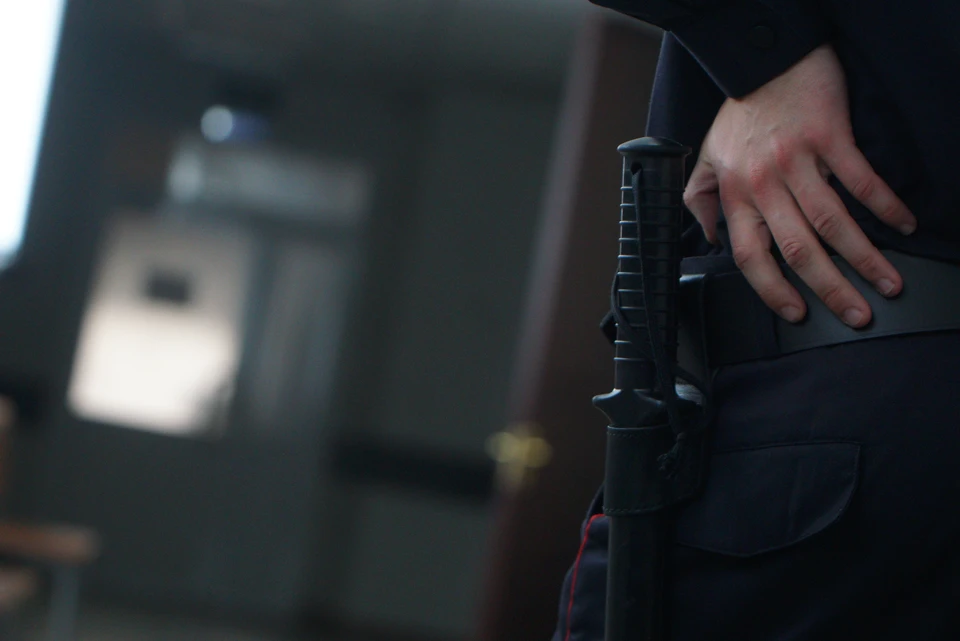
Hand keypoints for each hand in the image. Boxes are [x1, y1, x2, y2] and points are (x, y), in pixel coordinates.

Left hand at [684, 44, 915, 327]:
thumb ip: (702, 201)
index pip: (751, 256)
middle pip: (798, 249)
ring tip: (887, 282)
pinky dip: (885, 205)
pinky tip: (902, 225)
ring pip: (833, 222)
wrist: (766, 61)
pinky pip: (861, 179)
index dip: (773, 290)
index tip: (797, 313)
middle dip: (830, 288)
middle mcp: (765, 183)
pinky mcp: (829, 137)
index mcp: (736, 194)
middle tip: (856, 314)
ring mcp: (798, 161)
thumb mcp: (707, 159)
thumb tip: (709, 238)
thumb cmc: (741, 114)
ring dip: (864, 258)